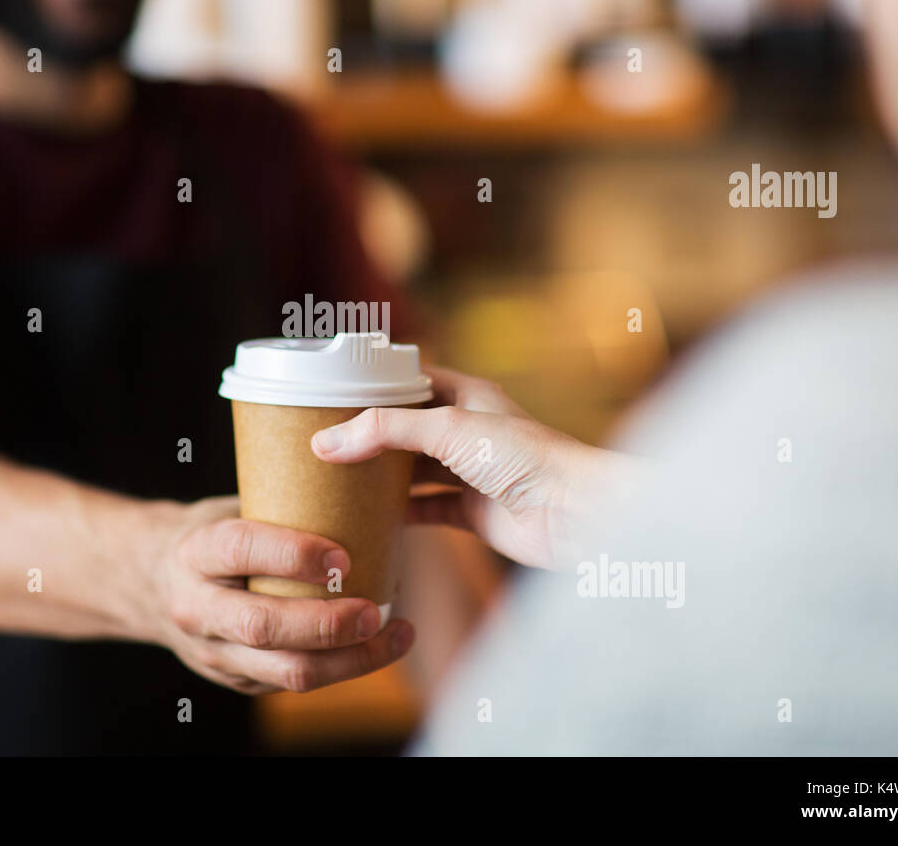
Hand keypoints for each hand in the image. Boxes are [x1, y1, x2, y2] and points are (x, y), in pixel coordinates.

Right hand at [139, 496, 414, 694]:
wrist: (148, 583)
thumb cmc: (210, 535)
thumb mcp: (230, 509)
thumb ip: (282, 510)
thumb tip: (367, 491)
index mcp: (195, 551)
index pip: (239, 551)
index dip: (293, 554)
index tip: (343, 555)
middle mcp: (197, 607)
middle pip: (263, 625)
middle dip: (327, 623)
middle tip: (376, 611)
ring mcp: (214, 652)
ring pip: (285, 671)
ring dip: (350, 660)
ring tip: (396, 635)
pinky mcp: (236, 680)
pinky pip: (294, 683)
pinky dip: (343, 667)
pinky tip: (377, 646)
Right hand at [310, 366, 634, 569]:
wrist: (574, 513)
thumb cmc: (528, 458)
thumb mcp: (449, 429)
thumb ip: (386, 431)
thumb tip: (326, 442)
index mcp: (468, 395)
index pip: (412, 379)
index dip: (375, 383)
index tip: (331, 392)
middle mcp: (467, 431)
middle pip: (407, 429)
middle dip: (369, 435)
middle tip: (323, 440)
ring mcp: (469, 473)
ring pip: (413, 471)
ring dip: (380, 477)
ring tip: (335, 478)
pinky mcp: (472, 513)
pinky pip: (425, 510)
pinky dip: (398, 515)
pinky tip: (368, 518)